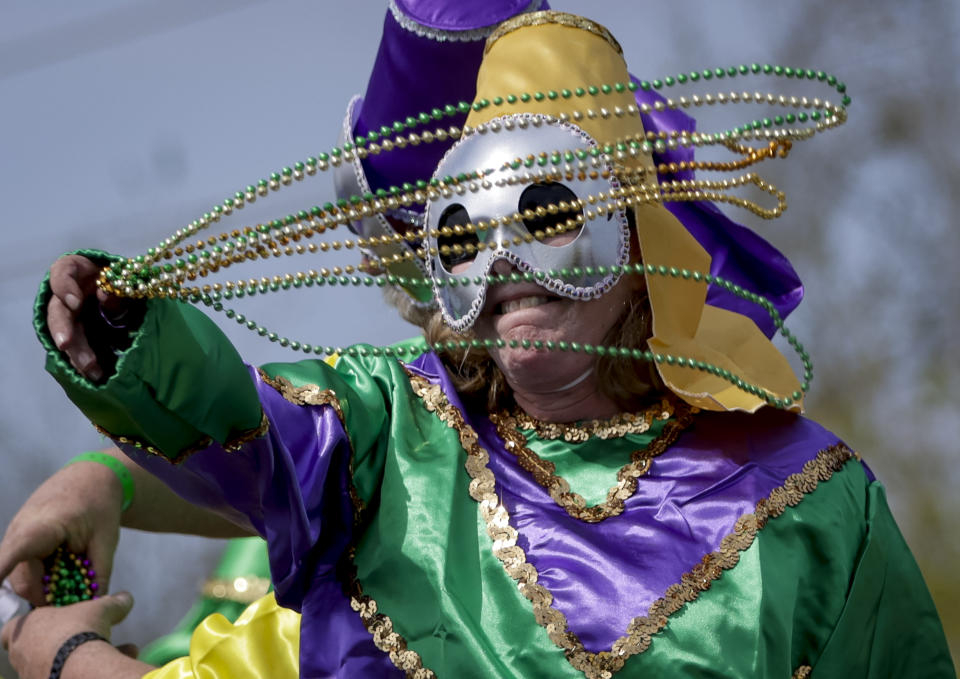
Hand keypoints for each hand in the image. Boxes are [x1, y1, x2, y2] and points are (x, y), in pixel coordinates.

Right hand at [0, 459, 122, 605]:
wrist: (89, 477)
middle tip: (75, 601)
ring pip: (24, 579)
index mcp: (39, 528)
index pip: (12, 556)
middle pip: (24, 582)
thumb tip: (94, 604)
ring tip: (74, 579)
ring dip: (46, 587)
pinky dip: (44, 576)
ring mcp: (16, 538)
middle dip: (46, 596)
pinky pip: (26, 569)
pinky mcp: (19, 543)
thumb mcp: (107, 537)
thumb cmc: (98, 504)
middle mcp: (19, 534)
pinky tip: (64, 569)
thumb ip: (100, 572)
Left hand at [1, 592, 140, 678]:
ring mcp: (32, 676)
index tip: (53, 621)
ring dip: (80, 659)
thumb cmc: (79, 629)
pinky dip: (86, 672)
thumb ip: (113, 603)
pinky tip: (113, 667)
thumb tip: (126, 597)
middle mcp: (22, 654)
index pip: (13, 628)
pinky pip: (66, 677)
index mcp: (25, 628)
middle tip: (88, 637)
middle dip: (62, 642)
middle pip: (37, 647)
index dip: (32, 624)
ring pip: (55, 665)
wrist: (78, 669)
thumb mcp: (101, 609)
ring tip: (114, 652)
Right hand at [46, 255, 127, 381]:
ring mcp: (71, 315)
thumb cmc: (121, 278)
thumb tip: (106, 297)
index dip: (65, 287)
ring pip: (67, 334)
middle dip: (62, 329)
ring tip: (90, 369)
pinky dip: (84, 362)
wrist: (125, 289)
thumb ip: (116, 286)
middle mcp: (68, 293)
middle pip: (58, 311)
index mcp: (77, 271)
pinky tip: (94, 374)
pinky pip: (78, 348)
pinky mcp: (77, 332)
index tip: (75, 302)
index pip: (63, 272)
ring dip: (76, 353)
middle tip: (65, 345)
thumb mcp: (124, 278)